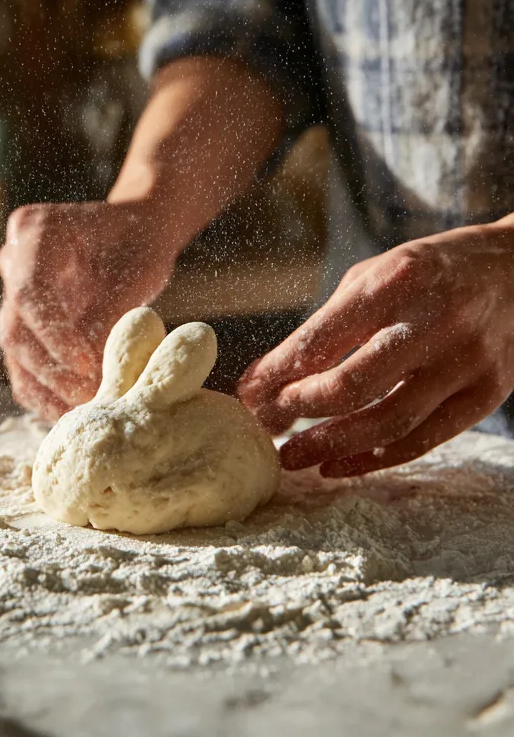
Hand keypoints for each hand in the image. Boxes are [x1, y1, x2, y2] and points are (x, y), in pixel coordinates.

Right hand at [0, 200, 175, 420]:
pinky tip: (72, 413)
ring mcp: (13, 293)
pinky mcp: (23, 322)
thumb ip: (110, 315)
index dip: (54, 336)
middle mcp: (14, 261)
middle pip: (15, 328)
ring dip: (46, 389)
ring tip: (83, 415)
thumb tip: (92, 370)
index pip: (29, 292)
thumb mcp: (137, 270)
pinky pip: (23, 363)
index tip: (88, 366)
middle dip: (50, 370)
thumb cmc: (140, 243)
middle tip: (89, 399)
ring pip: (14, 352)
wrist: (135, 234)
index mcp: (36, 231)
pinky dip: (46, 391)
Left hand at [238, 218, 513, 476]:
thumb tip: (269, 380)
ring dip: (330, 446)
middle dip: (298, 410)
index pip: (321, 340)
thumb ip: (327, 326)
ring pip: (387, 423)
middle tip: (266, 424)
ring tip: (291, 456)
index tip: (247, 393)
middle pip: (351, 386)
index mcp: (395, 282)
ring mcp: (467, 362)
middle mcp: (434, 321)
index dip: (276, 373)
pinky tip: (337, 464)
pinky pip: (423, 440)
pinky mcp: (488, 393)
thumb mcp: (373, 277)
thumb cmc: (426, 272)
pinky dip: (374, 459)